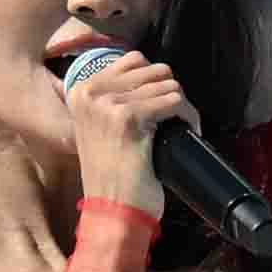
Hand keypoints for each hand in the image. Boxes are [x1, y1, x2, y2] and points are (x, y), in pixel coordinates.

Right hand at [63, 51, 194, 218]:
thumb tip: (151, 77)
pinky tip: (189, 130)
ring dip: (182, 106)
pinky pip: (174, 100)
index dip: (156, 80)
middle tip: (175, 118)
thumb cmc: (112, 177)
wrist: (112, 212)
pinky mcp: (128, 118)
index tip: (162, 103)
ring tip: (182, 127)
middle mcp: (91, 94)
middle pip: (153, 69)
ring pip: (167, 83)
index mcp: (82, 92)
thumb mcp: (102, 129)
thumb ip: (115, 100)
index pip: (133, 60)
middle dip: (171, 92)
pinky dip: (189, 116)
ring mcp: (107, 105)